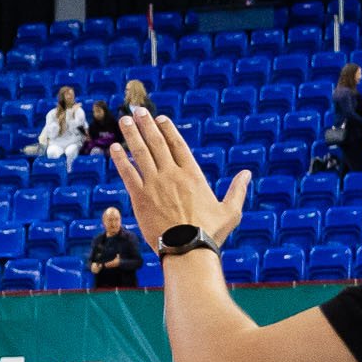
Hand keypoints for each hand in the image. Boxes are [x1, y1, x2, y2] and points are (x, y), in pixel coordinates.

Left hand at [108, 109, 247, 250]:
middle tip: (138, 111)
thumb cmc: (210, 234)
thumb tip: (247, 173)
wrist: (187, 251)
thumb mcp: (231, 211)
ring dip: (132, 135)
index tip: (160, 119)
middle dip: (147, 125)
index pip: (178, 145)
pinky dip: (120, 160)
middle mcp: (172, 175)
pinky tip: (114, 148)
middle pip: (157, 143)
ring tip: (125, 121)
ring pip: (141, 153)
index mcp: (193, 175)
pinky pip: (128, 174)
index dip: (168, 129)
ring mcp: (154, 185)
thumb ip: (237, 190)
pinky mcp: (140, 198)